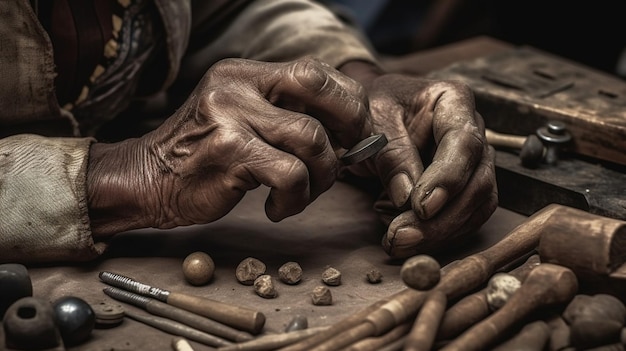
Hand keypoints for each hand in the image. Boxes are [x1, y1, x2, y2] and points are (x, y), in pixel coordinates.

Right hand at [87, 58, 371, 235]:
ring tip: (300, 194)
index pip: (315, 71)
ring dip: (321, 177)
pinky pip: (291, 174)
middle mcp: (238, 84)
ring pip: (312, 140)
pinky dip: (295, 199)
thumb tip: (350, 137)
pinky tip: (277, 208)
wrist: (145, 179)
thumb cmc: (202, 155)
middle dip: (350, 124)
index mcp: (246, 73)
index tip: (353, 135)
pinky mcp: (230, 151)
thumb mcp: (241, 119)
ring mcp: (232, 115)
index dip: (347, 102)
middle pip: (319, 86)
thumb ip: (285, 117)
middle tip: (345, 157)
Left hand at [340, 62, 497, 257]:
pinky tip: (410, 242)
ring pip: (477, 205)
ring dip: (441, 233)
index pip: (464, 143)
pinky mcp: (467, 187)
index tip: (421, 207)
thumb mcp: (372, 123)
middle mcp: (474, 130)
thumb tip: (407, 198)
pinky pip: (467, 217)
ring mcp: (475, 161)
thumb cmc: (371, 112)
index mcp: (453, 100)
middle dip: (442, 218)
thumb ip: (390, 155)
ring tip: (399, 244)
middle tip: (401, 237)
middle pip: (478, 181)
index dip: (447, 179)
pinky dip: (441, 236)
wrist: (371, 118)